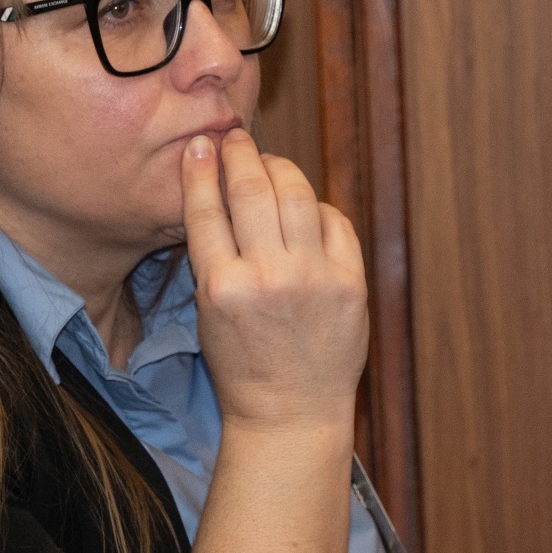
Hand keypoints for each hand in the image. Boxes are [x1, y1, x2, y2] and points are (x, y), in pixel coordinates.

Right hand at [181, 128, 368, 428]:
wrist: (290, 413)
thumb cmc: (242, 366)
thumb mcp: (207, 315)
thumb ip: (212, 258)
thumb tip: (216, 192)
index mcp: (220, 288)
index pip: (206, 209)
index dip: (202, 168)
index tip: (201, 145)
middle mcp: (267, 277)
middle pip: (252, 189)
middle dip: (241, 154)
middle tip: (235, 139)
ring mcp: (313, 278)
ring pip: (296, 193)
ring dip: (280, 168)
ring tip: (269, 163)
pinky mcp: (350, 283)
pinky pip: (334, 220)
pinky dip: (317, 206)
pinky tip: (304, 206)